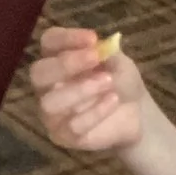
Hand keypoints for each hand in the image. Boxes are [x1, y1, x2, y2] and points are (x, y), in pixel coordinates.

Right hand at [30, 26, 145, 152]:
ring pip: (50, 102)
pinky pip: (72, 126)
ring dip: (79, 90)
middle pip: (38, 73)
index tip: (93, 38)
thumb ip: (105, 52)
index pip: (48, 43)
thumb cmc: (120, 80)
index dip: (65, 38)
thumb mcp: (118, 61)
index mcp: (56, 58)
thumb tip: (95, 44)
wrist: (137, 113)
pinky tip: (113, 101)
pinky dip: (95, 112)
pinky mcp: (63, 136)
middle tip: (95, 57)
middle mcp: (47, 85)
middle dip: (66, 64)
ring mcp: (52, 112)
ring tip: (108, 82)